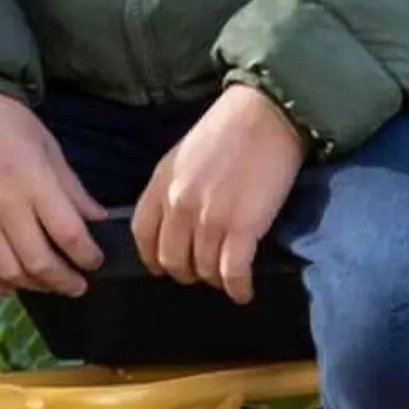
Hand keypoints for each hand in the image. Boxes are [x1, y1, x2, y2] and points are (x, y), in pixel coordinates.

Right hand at [0, 88, 107, 297]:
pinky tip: (8, 283)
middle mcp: (3, 205)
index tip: (94, 260)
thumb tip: (97, 220)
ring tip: (46, 282)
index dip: (88, 256)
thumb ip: (72, 189)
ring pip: (8, 272)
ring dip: (34, 286)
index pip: (69, 235)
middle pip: (40, 262)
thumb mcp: (48, 147)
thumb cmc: (4, 121)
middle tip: (77, 283)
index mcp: (33, 181)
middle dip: (65, 281)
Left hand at [131, 85, 309, 304]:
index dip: (152, 257)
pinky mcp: (243, 228)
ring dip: (214, 279)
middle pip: (171, 259)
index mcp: (161, 183)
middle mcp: (179, 204)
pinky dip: (237, 288)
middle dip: (185, 273)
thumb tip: (174, 223)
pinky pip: (232, 273)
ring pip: (202, 270)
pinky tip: (243, 292)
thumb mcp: (183, 157)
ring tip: (225, 277)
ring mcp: (210, 218)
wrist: (266, 116)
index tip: (162, 267)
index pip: (142, 234)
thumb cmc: (227, 131)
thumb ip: (172, 189)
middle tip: (200, 273)